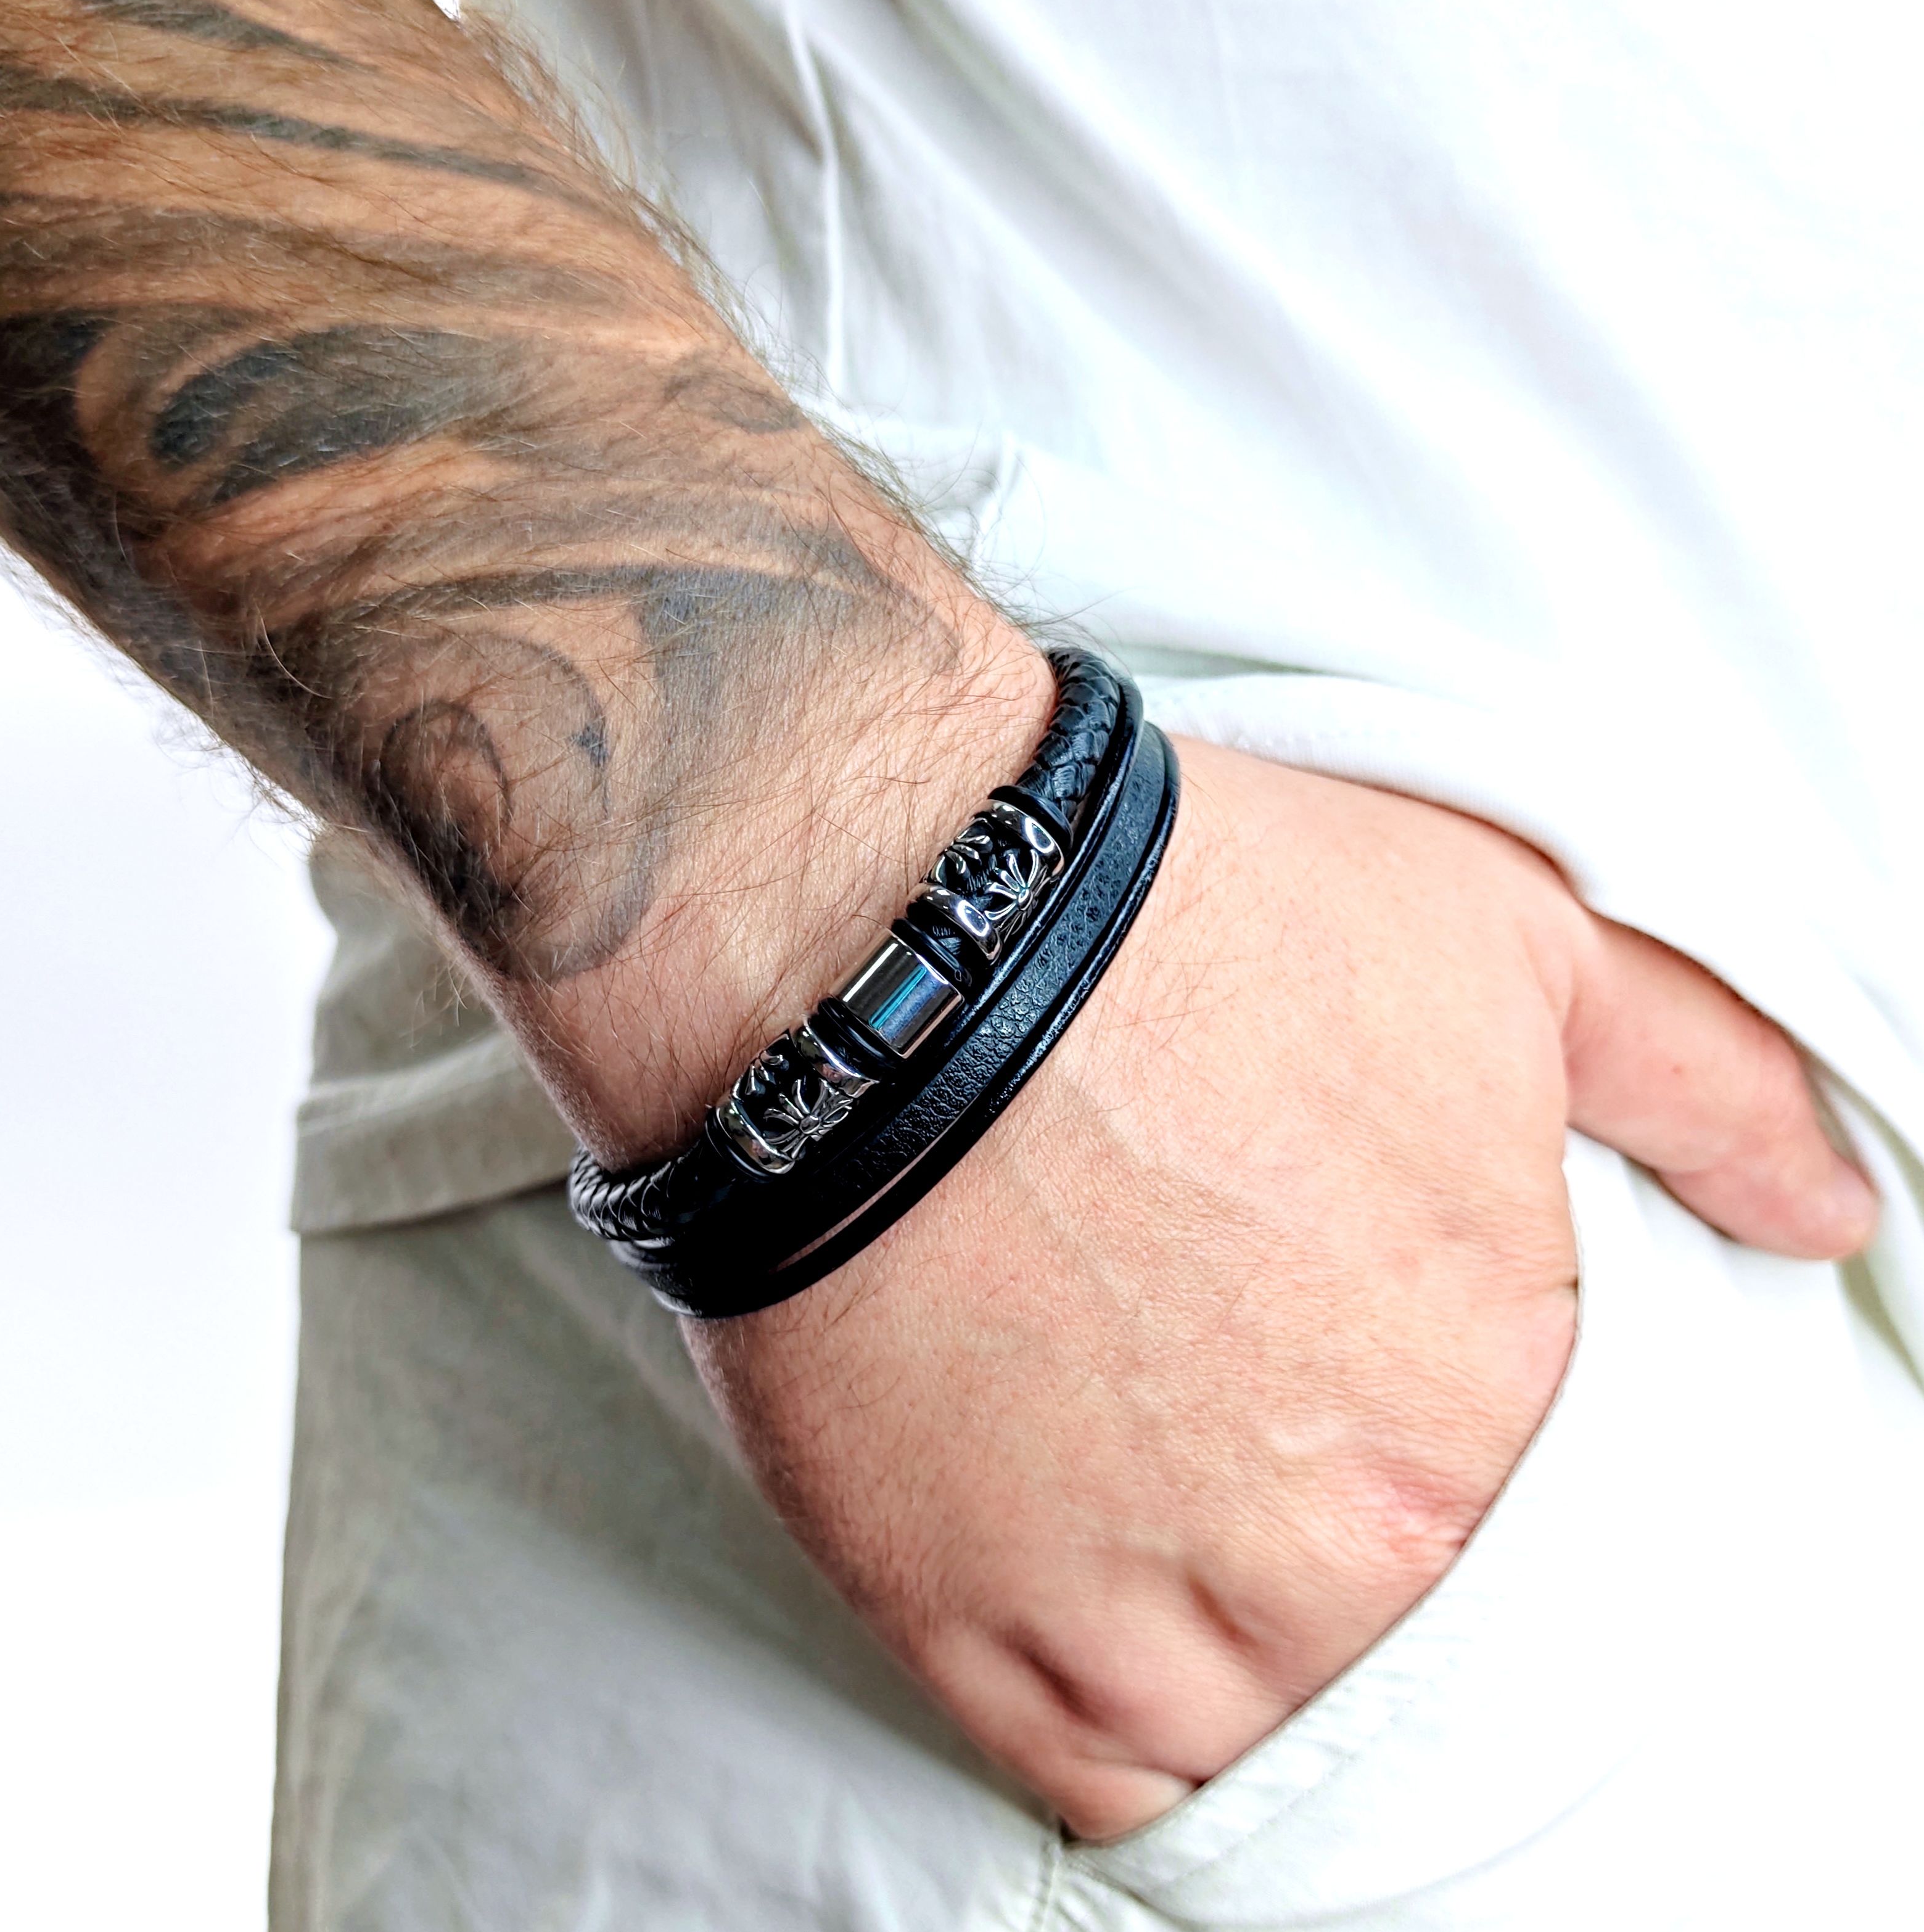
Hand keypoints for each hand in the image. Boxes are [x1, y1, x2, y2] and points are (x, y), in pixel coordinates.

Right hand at [685, 738, 1875, 1840]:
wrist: (889, 943)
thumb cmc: (1192, 923)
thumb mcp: (1503, 942)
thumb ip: (1701, 1089)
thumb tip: (1824, 1214)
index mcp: (1494, 1399)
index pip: (1575, 1534)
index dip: (1495, 1462)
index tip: (1412, 1402)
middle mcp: (1339, 1549)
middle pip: (1420, 1644)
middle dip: (1379, 1557)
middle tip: (1293, 1450)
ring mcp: (1146, 1614)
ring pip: (1277, 1739)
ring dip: (1263, 1660)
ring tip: (1205, 1530)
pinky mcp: (972, 1633)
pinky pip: (1111, 1790)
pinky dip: (1146, 1741)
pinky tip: (1133, 1636)